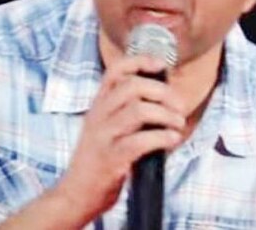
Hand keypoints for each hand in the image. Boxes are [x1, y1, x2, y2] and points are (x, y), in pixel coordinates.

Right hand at [51, 56, 185, 225]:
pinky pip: (140, 141)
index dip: (139, 62)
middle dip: (163, 93)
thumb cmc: (99, 160)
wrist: (77, 192)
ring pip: (138, 111)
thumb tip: (163, 97)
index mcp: (98, 105)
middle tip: (179, 106)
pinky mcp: (111, 158)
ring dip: (166, 115)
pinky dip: (162, 137)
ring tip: (178, 124)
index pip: (115, 71)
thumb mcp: (105, 127)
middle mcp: (98, 116)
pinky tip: (172, 140)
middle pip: (132, 87)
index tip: (161, 65)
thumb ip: (125, 111)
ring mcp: (103, 136)